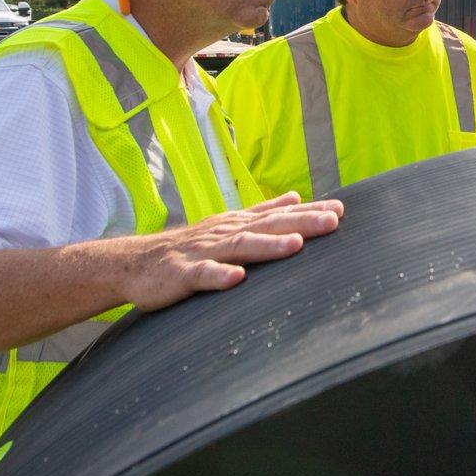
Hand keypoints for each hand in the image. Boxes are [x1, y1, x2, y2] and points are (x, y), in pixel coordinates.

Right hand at [117, 191, 344, 311]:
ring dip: (268, 246)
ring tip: (295, 245)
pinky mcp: (181, 275)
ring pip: (239, 247)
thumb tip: (296, 197)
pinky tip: (238, 278)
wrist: (135, 263)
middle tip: (332, 222)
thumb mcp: (228, 225)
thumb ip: (262, 213)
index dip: (309, 214)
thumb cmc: (188, 247)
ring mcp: (203, 253)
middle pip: (267, 226)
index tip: (340, 211)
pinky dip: (219, 275)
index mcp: (237, 224)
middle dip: (301, 224)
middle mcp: (224, 234)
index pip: (278, 216)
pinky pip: (202, 275)